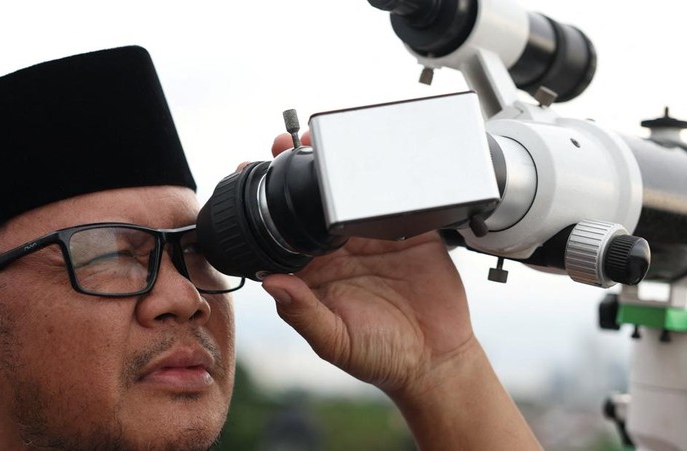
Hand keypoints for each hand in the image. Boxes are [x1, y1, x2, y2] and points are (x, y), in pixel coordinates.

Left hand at [260, 132, 539, 448]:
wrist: (436, 361)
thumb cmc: (379, 357)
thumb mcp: (335, 340)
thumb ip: (302, 313)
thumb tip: (269, 284)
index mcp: (314, 273)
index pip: (282, 231)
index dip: (265, 203)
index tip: (250, 173)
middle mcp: (340, 250)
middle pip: (311, 202)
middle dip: (295, 170)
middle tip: (282, 143)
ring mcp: (374, 237)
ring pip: (349, 193)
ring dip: (336, 166)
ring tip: (319, 141)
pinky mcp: (410, 231)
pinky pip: (395, 198)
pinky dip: (385, 178)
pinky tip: (373, 158)